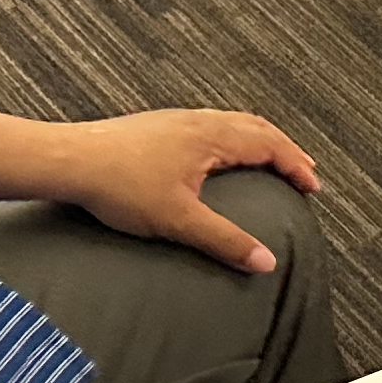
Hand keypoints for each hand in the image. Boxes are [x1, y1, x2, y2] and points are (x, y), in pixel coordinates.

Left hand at [39, 110, 319, 272]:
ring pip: (231, 123)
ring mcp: (176, 121)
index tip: (312, 187)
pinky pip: (208, 125)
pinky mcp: (156, 128)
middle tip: (302, 171)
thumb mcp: (178, 221)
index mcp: (212, 137)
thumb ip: (225, 240)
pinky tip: (216, 157)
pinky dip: (230, 138)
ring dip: (257, 141)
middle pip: (256, 127)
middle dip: (284, 150)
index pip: (269, 145)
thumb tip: (265, 261)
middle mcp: (198, 122)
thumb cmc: (119, 185)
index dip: (295, 166)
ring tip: (268, 161)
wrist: (69, 161)